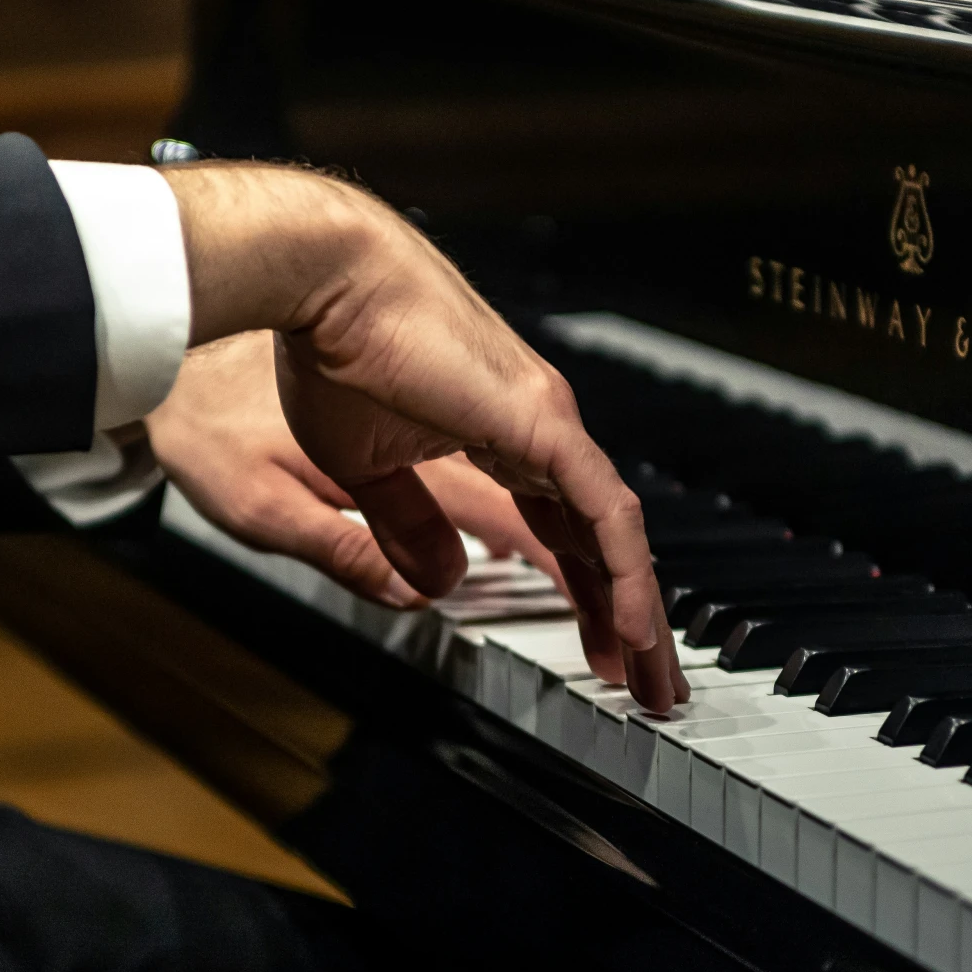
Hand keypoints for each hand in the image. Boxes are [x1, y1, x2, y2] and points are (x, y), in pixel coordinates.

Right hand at [164, 163, 684, 709]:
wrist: (316, 283)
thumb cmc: (321, 358)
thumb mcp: (360, 472)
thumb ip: (405, 528)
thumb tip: (444, 584)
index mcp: (495, 442)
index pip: (561, 536)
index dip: (583, 597)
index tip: (595, 655)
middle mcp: (537, 432)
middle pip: (601, 544)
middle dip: (629, 621)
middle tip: (652, 687)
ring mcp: (547, 424)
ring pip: (617, 536)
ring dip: (639, 613)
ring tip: (655, 681)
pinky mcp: (542, 422)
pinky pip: (603, 513)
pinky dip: (624, 574)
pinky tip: (633, 627)